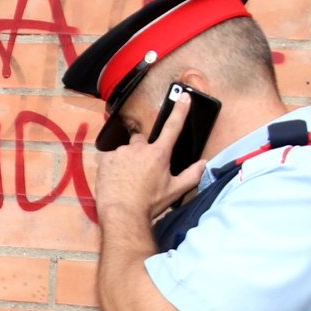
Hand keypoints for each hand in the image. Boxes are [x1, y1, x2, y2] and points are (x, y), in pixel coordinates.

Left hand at [92, 99, 208, 227]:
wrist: (122, 214)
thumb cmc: (148, 204)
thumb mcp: (175, 191)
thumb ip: (192, 175)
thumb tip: (204, 164)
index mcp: (159, 154)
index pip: (173, 127)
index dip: (180, 110)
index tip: (183, 96)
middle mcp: (140, 149)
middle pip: (142, 141)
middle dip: (142, 151)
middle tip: (141, 170)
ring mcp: (121, 152)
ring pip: (125, 151)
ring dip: (126, 160)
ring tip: (126, 180)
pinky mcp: (105, 159)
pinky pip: (110, 158)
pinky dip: (112, 166)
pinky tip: (115, 180)